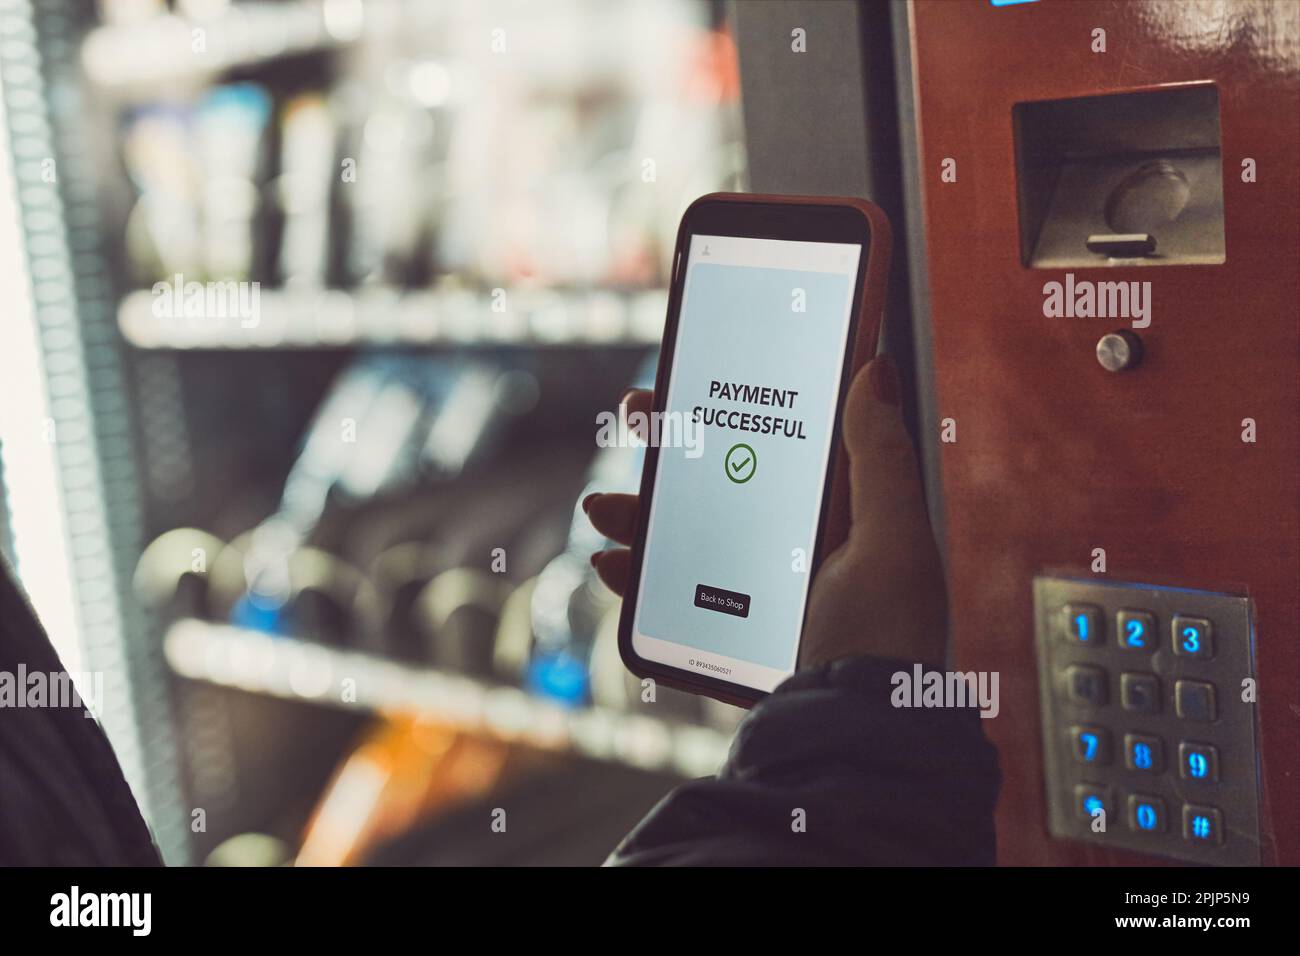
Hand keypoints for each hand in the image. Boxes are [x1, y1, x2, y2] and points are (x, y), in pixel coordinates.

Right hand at [585, 357, 946, 668]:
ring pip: (683, 535)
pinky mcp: (723, 634)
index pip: (776, 442)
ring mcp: (754, 594)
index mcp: (836, 516)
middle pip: (718, 480)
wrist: (856, 734)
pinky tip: (611, 566)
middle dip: (670, 447)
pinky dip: (632, 575)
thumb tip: (876, 368)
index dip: (732, 403)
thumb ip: (881, 456)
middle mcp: (792, 549)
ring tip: (602, 507)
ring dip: (636, 511)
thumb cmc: (888, 638)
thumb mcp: (894, 539)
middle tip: (634, 416)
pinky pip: (667, 594)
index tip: (694, 375)